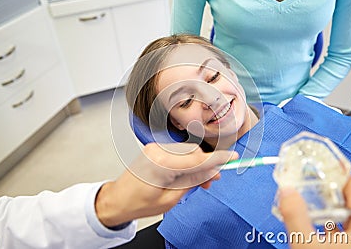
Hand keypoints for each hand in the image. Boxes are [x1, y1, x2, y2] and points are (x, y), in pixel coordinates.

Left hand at [95, 142, 237, 226]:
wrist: (118, 199)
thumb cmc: (139, 203)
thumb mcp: (171, 199)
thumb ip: (192, 181)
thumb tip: (210, 172)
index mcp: (162, 164)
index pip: (197, 159)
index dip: (217, 159)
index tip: (233, 157)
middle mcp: (159, 151)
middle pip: (194, 153)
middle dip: (206, 165)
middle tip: (212, 180)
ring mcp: (156, 148)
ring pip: (187, 152)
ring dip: (197, 164)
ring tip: (200, 181)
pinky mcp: (155, 149)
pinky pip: (178, 152)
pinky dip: (187, 161)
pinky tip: (188, 174)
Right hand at [279, 176, 350, 247]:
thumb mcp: (307, 245)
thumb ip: (296, 217)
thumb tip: (287, 192)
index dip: (339, 174)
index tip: (328, 162)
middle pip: (350, 201)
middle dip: (330, 189)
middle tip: (314, 176)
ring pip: (347, 215)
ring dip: (328, 205)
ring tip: (309, 195)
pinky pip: (344, 228)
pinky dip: (329, 220)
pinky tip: (315, 219)